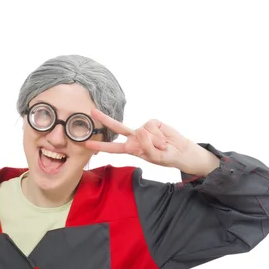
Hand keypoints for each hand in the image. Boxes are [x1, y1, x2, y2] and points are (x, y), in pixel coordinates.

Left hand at [85, 108, 219, 175]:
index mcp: (132, 149)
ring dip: (155, 141)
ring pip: (142, 130)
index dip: (100, 146)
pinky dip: (159, 135)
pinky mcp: (153, 122)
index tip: (86, 144)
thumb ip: (146, 147)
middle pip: (117, 127)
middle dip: (105, 119)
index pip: (113, 148)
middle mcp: (135, 137)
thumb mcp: (155, 158)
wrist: (181, 152)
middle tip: (92, 111)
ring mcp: (143, 129)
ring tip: (162, 146)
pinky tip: (164, 140)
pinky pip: (151, 126)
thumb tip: (140, 131)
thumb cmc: (166, 157)